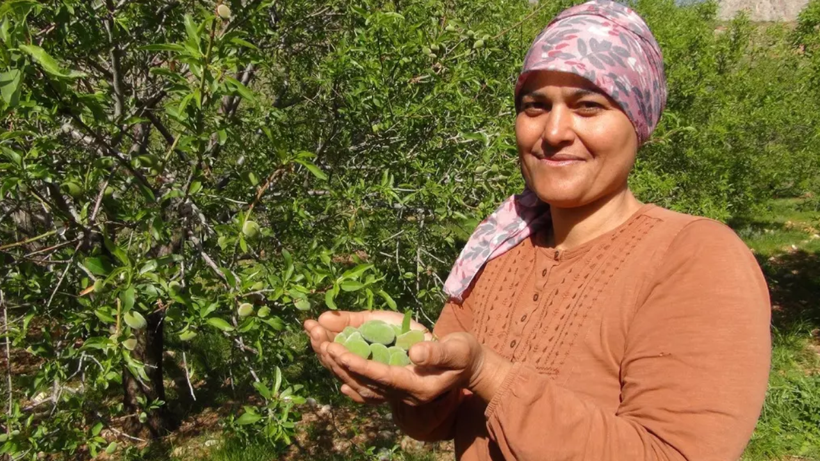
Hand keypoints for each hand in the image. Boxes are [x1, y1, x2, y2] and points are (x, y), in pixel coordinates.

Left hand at [303, 310, 485, 405]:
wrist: (471, 368)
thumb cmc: (466, 355)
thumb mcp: (458, 350)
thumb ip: (437, 353)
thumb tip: (414, 353)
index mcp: (418, 387)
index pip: (381, 376)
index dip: (357, 364)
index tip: (335, 350)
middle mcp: (404, 396)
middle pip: (364, 381)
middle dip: (338, 361)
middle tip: (317, 339)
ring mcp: (399, 396)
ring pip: (360, 385)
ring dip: (337, 367)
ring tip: (318, 344)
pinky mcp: (396, 389)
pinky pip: (367, 389)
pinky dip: (350, 381)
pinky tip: (337, 377)